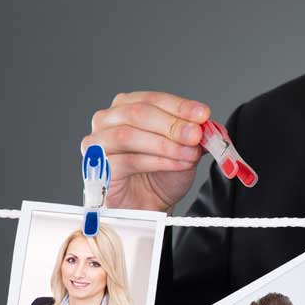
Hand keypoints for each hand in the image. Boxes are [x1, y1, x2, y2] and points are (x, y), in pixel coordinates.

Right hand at [81, 91, 210, 212]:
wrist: (150, 205)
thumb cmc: (161, 174)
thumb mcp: (185, 149)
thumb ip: (194, 135)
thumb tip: (207, 125)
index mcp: (126, 107)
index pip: (152, 99)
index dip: (179, 106)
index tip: (203, 114)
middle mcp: (107, 120)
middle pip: (137, 113)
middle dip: (172, 124)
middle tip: (195, 135)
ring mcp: (98, 143)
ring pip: (128, 135)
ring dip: (165, 144)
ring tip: (190, 154)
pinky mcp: (97, 168)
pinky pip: (126, 160)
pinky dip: (157, 162)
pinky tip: (178, 165)